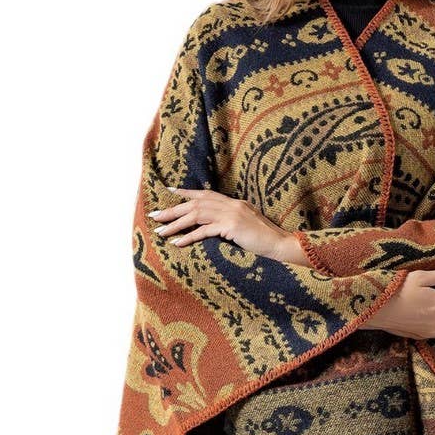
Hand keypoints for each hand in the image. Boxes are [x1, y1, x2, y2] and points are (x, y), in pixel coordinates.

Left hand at [148, 187, 291, 259]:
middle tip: (155, 216)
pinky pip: (204, 231)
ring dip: (176, 224)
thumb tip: (215, 226)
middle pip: (195, 204)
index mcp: (234, 203)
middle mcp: (231, 204)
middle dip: (173, 210)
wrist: (280, 244)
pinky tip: (178, 243)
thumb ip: (231, 221)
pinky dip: (189, 236)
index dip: (186, 192)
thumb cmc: (264, 239)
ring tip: (161, 232)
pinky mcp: (232, 226)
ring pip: (196, 216)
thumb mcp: (246, 225)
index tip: (169, 191)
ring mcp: (231, 214)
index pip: (205, 194)